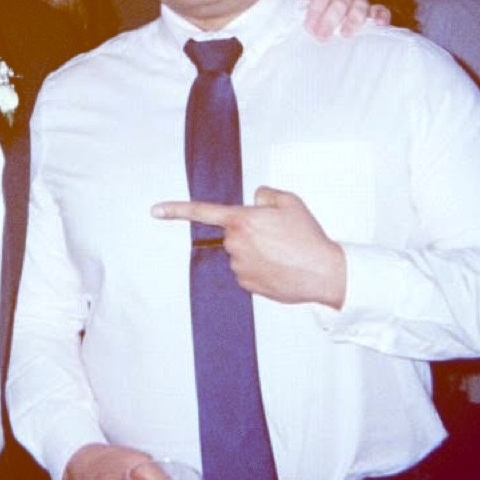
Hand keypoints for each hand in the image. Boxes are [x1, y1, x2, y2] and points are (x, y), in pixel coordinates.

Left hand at [153, 186, 346, 308]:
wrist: (324, 272)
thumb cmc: (308, 236)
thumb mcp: (290, 202)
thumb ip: (265, 195)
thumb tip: (254, 202)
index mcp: (242, 220)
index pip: (203, 212)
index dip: (177, 210)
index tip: (155, 211)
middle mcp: (236, 244)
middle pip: (234, 233)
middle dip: (251, 232)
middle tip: (279, 235)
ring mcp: (239, 266)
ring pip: (242, 253)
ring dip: (258, 252)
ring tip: (284, 253)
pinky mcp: (247, 284)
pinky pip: (248, 271)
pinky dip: (261, 268)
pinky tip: (280, 268)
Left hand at [288, 0, 389, 38]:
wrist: (314, 20)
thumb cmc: (303, 10)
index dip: (316, 7)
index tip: (308, 25)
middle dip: (330, 18)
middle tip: (321, 36)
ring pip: (360, 3)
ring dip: (353, 19)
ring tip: (345, 34)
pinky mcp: (370, 11)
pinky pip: (379, 9)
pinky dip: (381, 15)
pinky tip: (380, 23)